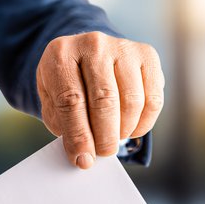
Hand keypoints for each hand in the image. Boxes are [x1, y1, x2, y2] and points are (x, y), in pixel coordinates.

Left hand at [36, 31, 163, 168]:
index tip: (83, 159)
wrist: (86, 53)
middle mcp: (93, 44)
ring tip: (114, 138)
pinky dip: (144, 123)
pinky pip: (153, 98)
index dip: (79, 135)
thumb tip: (83, 155)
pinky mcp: (147, 55)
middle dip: (105, 136)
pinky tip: (130, 128)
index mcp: (61, 54)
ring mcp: (123, 47)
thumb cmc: (68, 83)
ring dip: (124, 130)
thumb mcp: (51, 100)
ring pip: (131, 100)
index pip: (71, 100)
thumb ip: (63, 125)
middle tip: (103, 153)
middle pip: (104, 99)